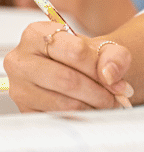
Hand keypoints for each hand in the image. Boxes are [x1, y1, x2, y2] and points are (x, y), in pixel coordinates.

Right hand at [5, 21, 133, 112]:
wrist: (71, 68)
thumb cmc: (83, 56)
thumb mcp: (103, 47)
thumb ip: (114, 56)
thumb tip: (109, 75)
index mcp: (36, 34)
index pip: (74, 51)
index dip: (99, 68)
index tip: (117, 81)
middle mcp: (20, 60)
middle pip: (67, 79)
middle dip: (98, 92)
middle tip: (117, 98)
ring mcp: (18, 88)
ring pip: (62, 102)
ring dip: (91, 107)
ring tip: (108, 104)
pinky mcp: (24, 110)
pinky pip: (56, 117)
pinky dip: (80, 116)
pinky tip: (93, 110)